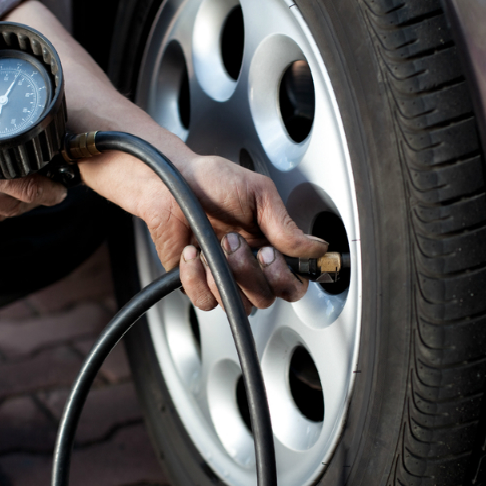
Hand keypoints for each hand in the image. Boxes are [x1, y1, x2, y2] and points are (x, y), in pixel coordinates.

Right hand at [0, 80, 66, 221]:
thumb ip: (12, 144)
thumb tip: (43, 154)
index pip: (32, 193)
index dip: (52, 192)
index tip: (62, 189)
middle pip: (20, 206)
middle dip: (37, 198)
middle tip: (47, 187)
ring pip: (3, 214)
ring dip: (17, 204)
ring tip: (23, 187)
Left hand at [142, 156, 327, 312]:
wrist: (169, 181)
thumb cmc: (212, 181)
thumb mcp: (259, 194)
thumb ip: (285, 225)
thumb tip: (316, 248)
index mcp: (271, 246)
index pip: (293, 283)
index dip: (287, 279)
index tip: (271, 254)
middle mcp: (250, 266)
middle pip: (266, 297)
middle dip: (250, 272)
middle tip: (234, 241)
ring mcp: (223, 277)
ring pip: (238, 304)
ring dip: (225, 275)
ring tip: (213, 244)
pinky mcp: (196, 282)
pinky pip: (204, 301)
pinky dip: (196, 278)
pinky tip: (192, 252)